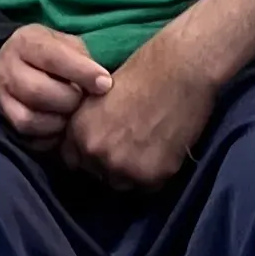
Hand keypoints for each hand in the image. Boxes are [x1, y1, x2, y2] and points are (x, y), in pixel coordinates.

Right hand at [0, 24, 109, 148]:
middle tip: (84, 101)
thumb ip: (82, 59)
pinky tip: (61, 128)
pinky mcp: (2, 119)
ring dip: (58, 123)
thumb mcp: (66, 44)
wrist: (15, 62)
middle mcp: (6, 67)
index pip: (52, 57)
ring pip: (29, 119)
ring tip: (72, 116)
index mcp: (26, 41)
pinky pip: (25, 137)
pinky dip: (48, 138)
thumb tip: (102, 85)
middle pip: (38, 91)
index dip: (82, 72)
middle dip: (69, 100)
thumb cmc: (52, 53)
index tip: (105, 84)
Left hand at [61, 32, 219, 193]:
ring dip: (131, 171)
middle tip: (129, 145)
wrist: (182, 69)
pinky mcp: (153, 176)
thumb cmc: (144, 68)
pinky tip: (164, 149)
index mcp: (79, 131)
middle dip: (109, 163)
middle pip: (97, 174)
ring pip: (122, 183)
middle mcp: (96, 153)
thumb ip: (90, 122)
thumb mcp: (100, 93)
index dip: (87, 153)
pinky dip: (155, 172)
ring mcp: (124, 167)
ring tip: (147, 147)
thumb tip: (90, 139)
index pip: (71, 160)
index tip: (102, 146)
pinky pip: (149, 186)